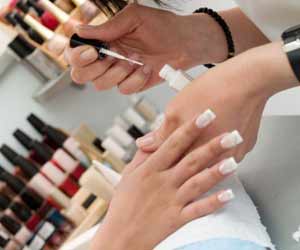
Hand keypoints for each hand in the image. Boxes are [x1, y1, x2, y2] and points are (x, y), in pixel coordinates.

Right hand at [65, 3, 225, 93]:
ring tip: (135, 59)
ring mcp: (119, 73)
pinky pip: (123, 89)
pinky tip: (146, 68)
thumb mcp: (134, 18)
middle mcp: (107, 58)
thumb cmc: (162, 26)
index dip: (76, 55)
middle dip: (94, 68)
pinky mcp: (132, 84)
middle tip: (111, 56)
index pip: (75, 52)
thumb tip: (80, 31)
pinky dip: (135, 80)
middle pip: (80, 74)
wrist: (185, 43)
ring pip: (100, 84)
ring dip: (117, 72)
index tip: (91, 51)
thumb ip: (108, 27)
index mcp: (103, 40)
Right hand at [91, 111, 242, 249]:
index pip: (173, 144)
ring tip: (234, 161)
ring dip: (216, 172)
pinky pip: (198, 210)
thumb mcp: (128, 176)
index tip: (204, 115)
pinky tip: (228, 194)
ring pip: (197, 183)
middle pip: (191, 160)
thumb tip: (148, 139)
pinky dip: (213, 203)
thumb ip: (142, 157)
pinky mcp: (177, 219)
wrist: (120, 237)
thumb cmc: (123, 205)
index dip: (190, 129)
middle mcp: (163, 182)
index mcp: (150, 169)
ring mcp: (171, 201)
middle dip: (212, 146)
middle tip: (230, 134)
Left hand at [136, 42, 298, 161]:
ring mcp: (233, 157)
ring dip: (200, 156)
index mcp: (194, 154)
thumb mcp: (176, 111)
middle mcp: (215, 161)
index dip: (160, 163)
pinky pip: (225, 155)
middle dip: (177, 163)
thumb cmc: (213, 91)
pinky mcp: (244, 150)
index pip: (172, 168)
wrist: (248, 80)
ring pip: (210, 163)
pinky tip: (213, 135)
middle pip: (191, 170)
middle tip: (172, 151)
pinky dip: (217, 150)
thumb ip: (161, 135)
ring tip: (196, 141)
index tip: (153, 159)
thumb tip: (144, 145)